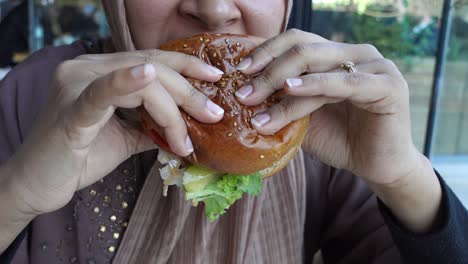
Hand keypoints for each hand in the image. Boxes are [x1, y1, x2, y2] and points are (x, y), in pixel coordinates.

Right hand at [7, 50, 224, 214]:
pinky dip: (127, 82)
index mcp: (99, 71)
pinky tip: (148, 75)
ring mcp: (76, 85)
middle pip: (152, 68)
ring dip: (174, 109)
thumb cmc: (80, 158)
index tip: (214, 78)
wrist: (39, 185)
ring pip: (141, 85)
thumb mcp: (126, 137)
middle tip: (214, 113)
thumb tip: (190, 126)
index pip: (150, 60)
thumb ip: (153, 125)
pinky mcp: (71, 110)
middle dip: (189, 92)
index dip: (185, 65)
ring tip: (190, 135)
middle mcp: (86, 68)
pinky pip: (103, 91)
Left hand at [235, 29, 418, 185]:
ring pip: (316, 65)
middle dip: (267, 71)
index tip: (238, 72)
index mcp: (336, 56)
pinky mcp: (388, 85)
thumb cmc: (339, 139)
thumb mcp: (303, 117)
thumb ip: (283, 101)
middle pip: (302, 48)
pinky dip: (315, 85)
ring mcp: (375, 65)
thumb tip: (245, 97)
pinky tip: (290, 89)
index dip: (265, 51)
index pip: (295, 40)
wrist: (376, 166)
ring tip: (254, 102)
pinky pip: (345, 82)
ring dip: (280, 82)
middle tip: (242, 94)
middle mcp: (355, 53)